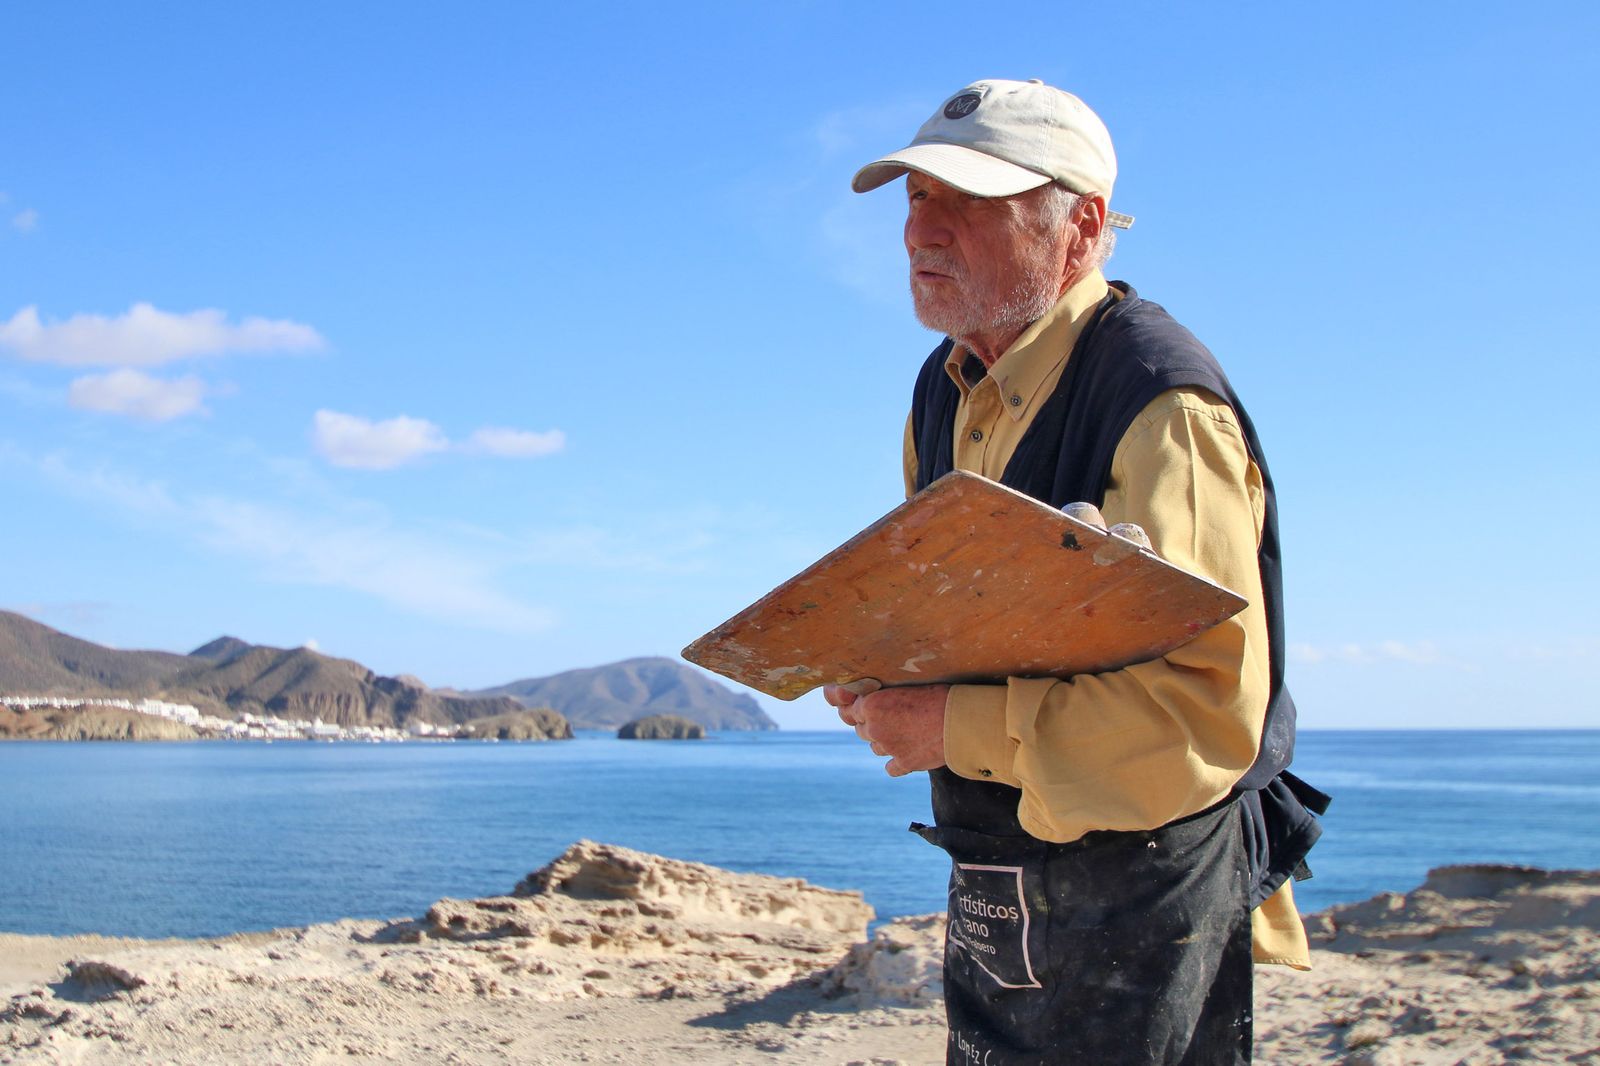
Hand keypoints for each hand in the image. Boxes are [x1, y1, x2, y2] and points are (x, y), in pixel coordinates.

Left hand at [829, 683, 948, 776]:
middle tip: (890, 717)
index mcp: (871, 705)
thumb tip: (876, 698)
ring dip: (883, 741)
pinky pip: (890, 768)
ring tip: (902, 732)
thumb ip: (884, 695)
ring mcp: (889, 748)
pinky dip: (896, 762)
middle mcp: (875, 728)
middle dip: (870, 724)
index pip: (849, 710)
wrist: (960, 720)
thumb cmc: (937, 695)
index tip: (869, 707)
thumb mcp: (906, 685)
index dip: (859, 708)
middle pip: (860, 730)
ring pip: (875, 747)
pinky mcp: (904, 763)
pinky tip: (907, 753)